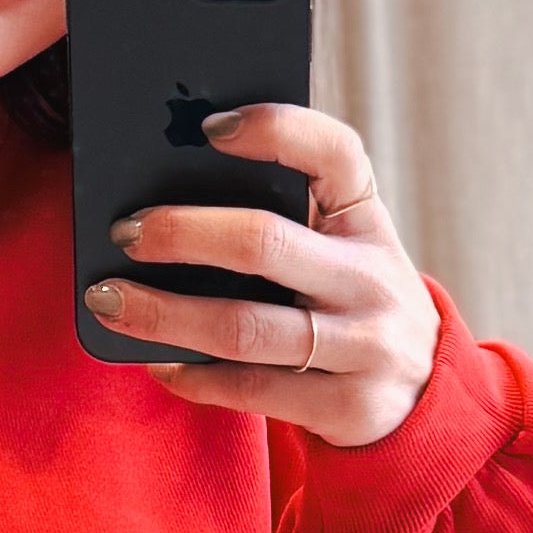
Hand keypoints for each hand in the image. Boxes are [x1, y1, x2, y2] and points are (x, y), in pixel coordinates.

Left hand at [81, 108, 432, 450]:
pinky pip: (249, 390)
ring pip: (244, 327)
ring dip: (164, 314)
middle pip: (264, 242)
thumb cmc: (351, 303)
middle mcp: (372, 277)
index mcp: (366, 219)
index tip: (208, 127)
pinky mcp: (346, 406)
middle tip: (126, 232)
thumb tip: (166, 196)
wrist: (422, 396)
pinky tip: (157, 361)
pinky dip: (192, 375)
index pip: (334, 153)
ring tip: (109, 301)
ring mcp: (364, 346)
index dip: (274, 130)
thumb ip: (286, 218)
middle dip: (182, 234)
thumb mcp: (342, 248)